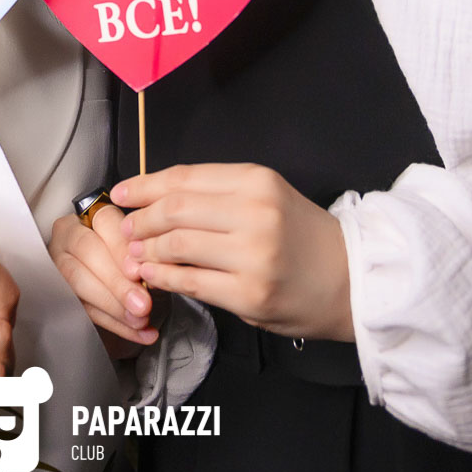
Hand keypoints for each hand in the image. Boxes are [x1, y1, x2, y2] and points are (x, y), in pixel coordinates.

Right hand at [48, 207, 157, 358]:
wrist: (111, 271)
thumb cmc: (126, 252)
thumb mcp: (136, 244)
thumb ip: (142, 253)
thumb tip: (152, 274)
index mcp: (91, 215)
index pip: (105, 221)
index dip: (120, 248)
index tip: (138, 272)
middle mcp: (69, 236)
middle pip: (88, 252)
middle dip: (117, 283)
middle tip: (141, 304)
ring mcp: (60, 263)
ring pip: (80, 282)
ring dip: (113, 306)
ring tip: (140, 321)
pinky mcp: (62, 292)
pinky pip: (84, 309)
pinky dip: (115, 324)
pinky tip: (138, 332)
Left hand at [113, 163, 353, 341]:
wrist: (351, 280)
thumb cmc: (301, 237)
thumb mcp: (266, 197)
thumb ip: (217, 195)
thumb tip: (153, 198)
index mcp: (256, 180)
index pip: (184, 177)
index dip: (144, 185)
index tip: (121, 193)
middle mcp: (255, 212)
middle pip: (175, 209)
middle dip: (141, 219)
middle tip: (128, 229)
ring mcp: (253, 255)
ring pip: (177, 245)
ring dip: (148, 250)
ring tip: (136, 255)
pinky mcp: (249, 293)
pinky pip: (190, 282)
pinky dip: (162, 278)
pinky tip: (152, 276)